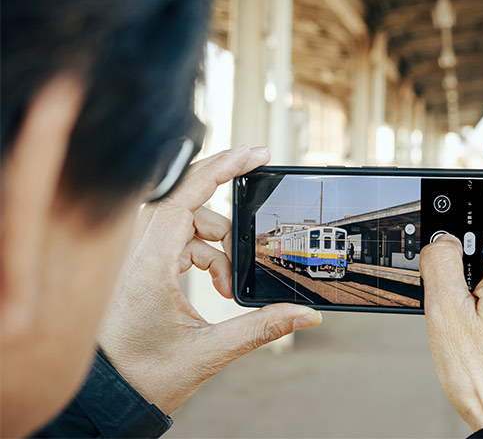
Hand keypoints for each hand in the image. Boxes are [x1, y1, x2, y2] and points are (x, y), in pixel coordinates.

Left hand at [97, 146, 321, 413]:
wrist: (108, 397)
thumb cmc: (142, 376)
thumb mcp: (209, 352)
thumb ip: (262, 329)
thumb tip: (306, 315)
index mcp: (149, 266)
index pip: (184, 196)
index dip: (221, 169)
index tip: (254, 155)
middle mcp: (138, 253)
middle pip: (190, 204)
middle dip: (228, 221)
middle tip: (254, 233)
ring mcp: (138, 257)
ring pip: (189, 225)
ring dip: (218, 247)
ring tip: (229, 287)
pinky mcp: (143, 266)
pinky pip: (182, 242)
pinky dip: (207, 257)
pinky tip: (217, 288)